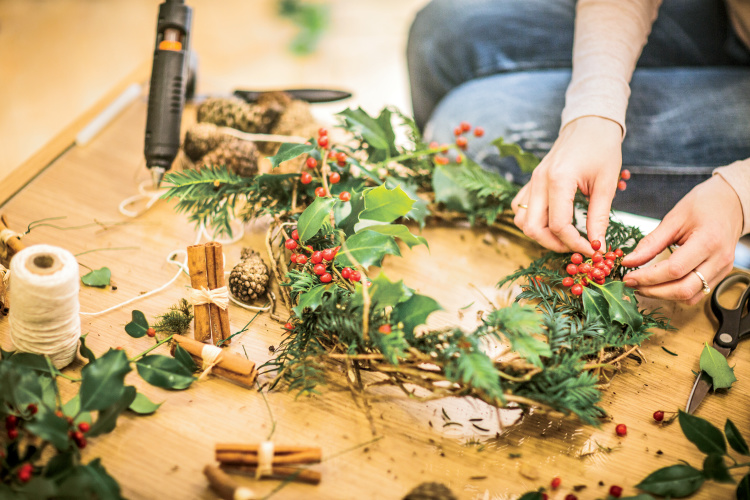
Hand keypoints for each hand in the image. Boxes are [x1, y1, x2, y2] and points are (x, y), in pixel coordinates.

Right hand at [511, 116, 622, 254]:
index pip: (558, 225)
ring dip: (539, 234)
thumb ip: (599, 217)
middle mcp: (539, 181)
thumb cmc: (602, 148)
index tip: (592, 249)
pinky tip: (550, 221)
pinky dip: (531, 220)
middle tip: (576, 246)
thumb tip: (597, 245)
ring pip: (521, 220)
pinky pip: (519, 208)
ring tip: (563, 236)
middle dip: (554, 244)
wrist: (589, 124)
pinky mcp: (531, 181)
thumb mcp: (606, 184)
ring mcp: (532, 181)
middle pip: (533, 228)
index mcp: (558, 180)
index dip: (575, 243)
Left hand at [621, 175, 742, 304]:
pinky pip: (697, 293)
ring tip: (643, 286)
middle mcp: (719, 260)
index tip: (628, 277)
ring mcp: (722, 269)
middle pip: (683, 289)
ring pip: (690, 296)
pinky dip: (676, 293)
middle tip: (631, 284)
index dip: (648, 277)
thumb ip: (651, 242)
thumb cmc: (703, 204)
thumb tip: (629, 261)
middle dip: (653, 291)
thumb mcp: (674, 218)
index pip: (674, 270)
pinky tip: (660, 285)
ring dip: (663, 295)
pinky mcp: (720, 274)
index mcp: (708, 241)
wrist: (731, 202)